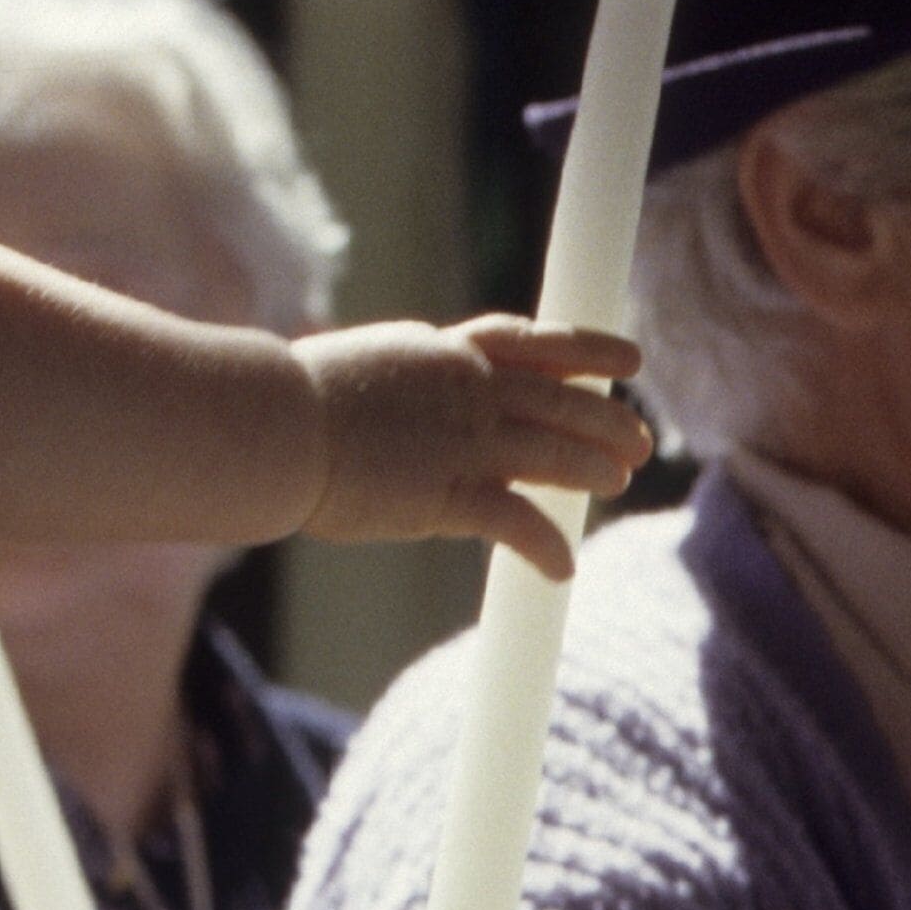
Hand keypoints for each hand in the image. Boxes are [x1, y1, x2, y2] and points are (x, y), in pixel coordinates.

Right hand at [292, 316, 651, 577]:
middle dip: (605, 418)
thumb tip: (399, 388)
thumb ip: (398, 376)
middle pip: (558, 397)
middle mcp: (463, 388)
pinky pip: (516, 520)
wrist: (270, 425)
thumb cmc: (286, 401)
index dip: (586, 349)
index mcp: (440, 351)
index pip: (530, 342)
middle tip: (639, 439)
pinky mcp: (447, 492)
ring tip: (617, 483)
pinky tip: (562, 568)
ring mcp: (461, 439)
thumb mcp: (359, 365)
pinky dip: (545, 546)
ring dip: (591, 469)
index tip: (624, 359)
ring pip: (553, 451)